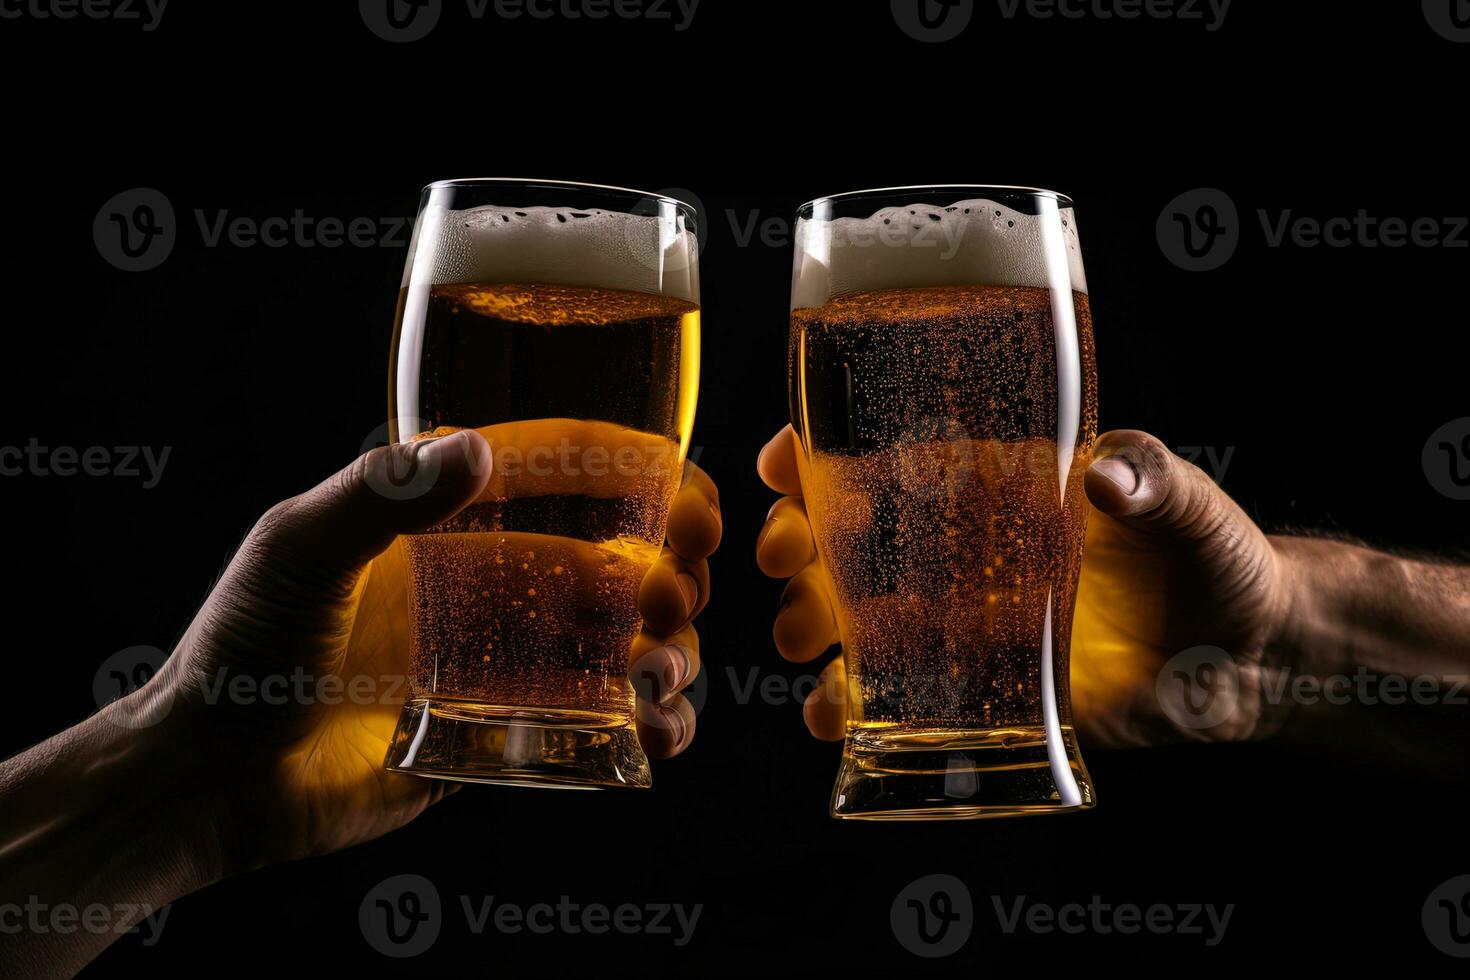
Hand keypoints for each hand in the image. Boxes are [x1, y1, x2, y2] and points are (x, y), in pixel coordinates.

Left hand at [148, 429, 718, 875]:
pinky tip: (658, 733)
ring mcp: (510, 663)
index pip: (565, 476)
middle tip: (668, 596)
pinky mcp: (514, 736)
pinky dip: (656, 727)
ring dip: (672, 651)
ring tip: (656, 674)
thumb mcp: (299, 547)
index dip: (638, 473)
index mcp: (453, 526)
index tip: (686, 492)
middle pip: (623, 560)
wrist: (213, 777)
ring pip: (632, 643)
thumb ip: (380, 493)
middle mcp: (495, 586)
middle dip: (669, 569)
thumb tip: (478, 450)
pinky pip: (608, 725)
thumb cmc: (241, 647)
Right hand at [755, 425, 1293, 748]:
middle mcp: (964, 554)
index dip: (822, 455)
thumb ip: (1154, 481)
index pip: (888, 456)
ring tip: (808, 641)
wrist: (1252, 655)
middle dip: (797, 545)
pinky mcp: (983, 694)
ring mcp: (964, 625)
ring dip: (812, 625)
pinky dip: (850, 710)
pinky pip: (897, 701)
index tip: (782, 465)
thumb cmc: (1216, 557)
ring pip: (854, 620)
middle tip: (789, 559)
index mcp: (996, 489)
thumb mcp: (1189, 504)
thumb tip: (1109, 478)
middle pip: (847, 540)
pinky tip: (834, 715)